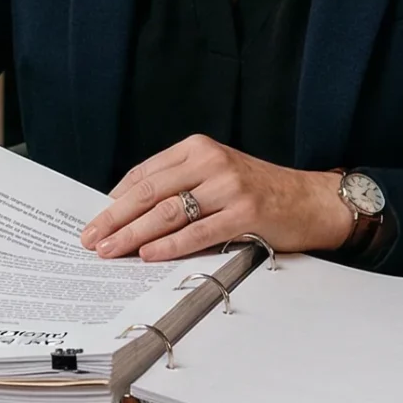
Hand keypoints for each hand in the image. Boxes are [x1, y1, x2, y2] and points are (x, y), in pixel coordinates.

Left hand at [77, 134, 354, 261]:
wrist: (312, 201)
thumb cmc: (259, 192)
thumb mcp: (215, 175)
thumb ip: (179, 186)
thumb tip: (129, 214)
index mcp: (198, 148)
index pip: (144, 174)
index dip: (114, 200)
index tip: (94, 221)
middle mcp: (211, 161)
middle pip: (150, 192)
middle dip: (115, 219)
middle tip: (91, 239)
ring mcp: (229, 186)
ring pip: (168, 212)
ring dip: (134, 234)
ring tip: (110, 251)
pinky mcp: (245, 213)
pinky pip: (198, 232)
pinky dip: (169, 245)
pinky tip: (149, 254)